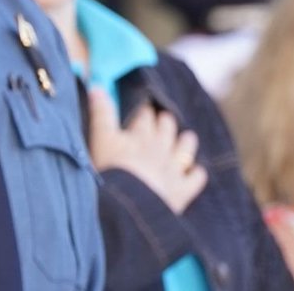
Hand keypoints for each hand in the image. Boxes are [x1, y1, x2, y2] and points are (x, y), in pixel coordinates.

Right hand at [87, 86, 207, 213]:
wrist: (127, 206)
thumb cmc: (109, 171)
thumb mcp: (100, 139)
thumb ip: (100, 114)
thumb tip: (97, 87)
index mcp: (140, 135)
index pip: (145, 116)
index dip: (144, 111)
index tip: (143, 109)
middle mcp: (160, 148)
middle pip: (167, 127)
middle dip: (165, 122)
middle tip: (162, 120)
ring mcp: (173, 168)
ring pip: (186, 147)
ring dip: (185, 141)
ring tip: (186, 138)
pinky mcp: (182, 190)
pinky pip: (196, 177)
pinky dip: (196, 173)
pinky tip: (194, 172)